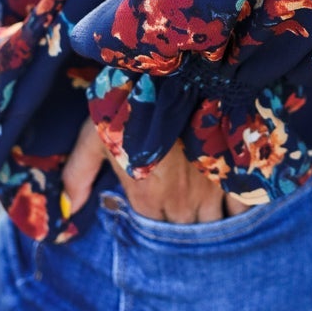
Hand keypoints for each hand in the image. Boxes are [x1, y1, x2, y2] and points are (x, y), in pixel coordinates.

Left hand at [61, 119, 252, 221]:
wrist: (181, 74)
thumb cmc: (132, 103)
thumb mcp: (95, 135)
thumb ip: (78, 174)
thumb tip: (68, 210)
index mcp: (147, 199)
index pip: (151, 235)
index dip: (152, 227)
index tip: (152, 211)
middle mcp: (181, 204)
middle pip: (184, 236)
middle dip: (181, 231)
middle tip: (178, 212)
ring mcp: (211, 191)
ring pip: (214, 226)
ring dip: (209, 224)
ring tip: (204, 212)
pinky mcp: (234, 174)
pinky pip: (243, 208)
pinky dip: (238, 211)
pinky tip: (233, 203)